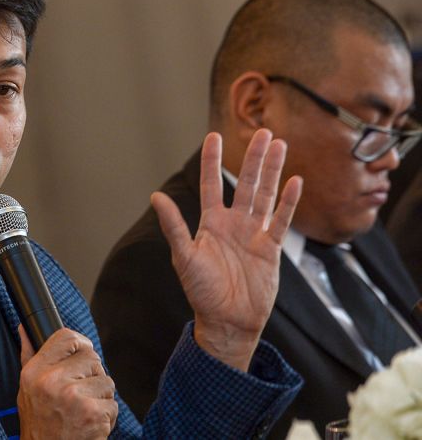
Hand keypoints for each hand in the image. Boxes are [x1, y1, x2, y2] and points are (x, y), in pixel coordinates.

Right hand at [17, 325, 117, 438]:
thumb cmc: (38, 424)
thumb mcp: (26, 389)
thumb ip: (28, 356)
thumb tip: (25, 330)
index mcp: (35, 372)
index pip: (66, 337)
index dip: (80, 343)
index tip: (82, 354)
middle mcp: (53, 382)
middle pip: (92, 358)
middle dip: (92, 375)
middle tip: (79, 394)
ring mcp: (75, 398)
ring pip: (107, 381)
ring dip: (101, 397)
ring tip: (83, 410)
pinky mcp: (94, 414)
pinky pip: (113, 404)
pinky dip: (106, 416)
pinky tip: (89, 424)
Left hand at [151, 129, 301, 370]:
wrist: (227, 322)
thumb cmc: (202, 292)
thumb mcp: (184, 256)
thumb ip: (174, 226)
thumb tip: (156, 196)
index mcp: (210, 223)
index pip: (211, 184)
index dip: (212, 161)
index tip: (214, 136)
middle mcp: (233, 223)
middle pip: (246, 183)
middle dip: (254, 158)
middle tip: (264, 131)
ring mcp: (254, 234)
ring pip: (266, 195)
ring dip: (273, 171)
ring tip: (281, 145)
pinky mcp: (271, 249)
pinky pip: (282, 220)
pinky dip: (289, 202)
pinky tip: (295, 181)